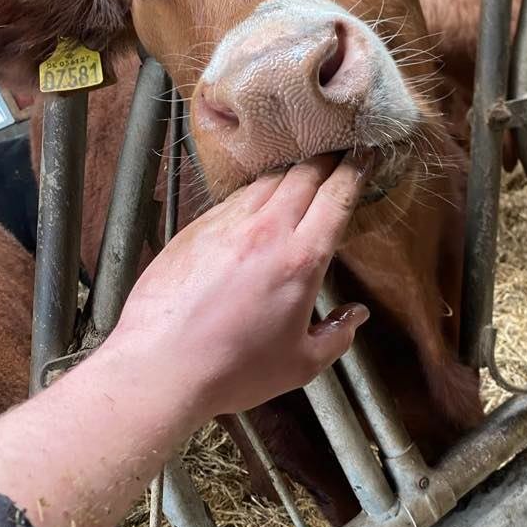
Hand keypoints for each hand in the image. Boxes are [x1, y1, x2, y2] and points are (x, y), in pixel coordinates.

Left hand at [109, 153, 371, 421]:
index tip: (367, 157)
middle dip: (327, 160)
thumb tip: (356, 315)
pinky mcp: (195, 229)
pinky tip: (257, 203)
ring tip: (302, 175)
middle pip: (303, 175)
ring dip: (290, 173)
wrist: (158, 366)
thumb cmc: (231, 370)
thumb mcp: (301, 364)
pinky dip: (255, 192)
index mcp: (300, 259)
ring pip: (267, 181)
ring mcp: (226, 224)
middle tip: (340, 156)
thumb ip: (337, 336)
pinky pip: (233, 198)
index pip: (336, 196)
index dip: (357, 170)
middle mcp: (265, 230)